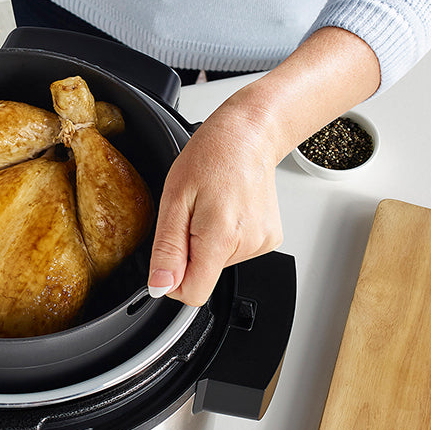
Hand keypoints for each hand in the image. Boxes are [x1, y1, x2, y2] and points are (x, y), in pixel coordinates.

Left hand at [147, 102, 283, 305]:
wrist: (248, 135)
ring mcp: (263, 243)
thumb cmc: (210, 157)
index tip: (168, 256)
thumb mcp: (173, 200)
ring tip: (210, 207)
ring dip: (206, 241)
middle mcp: (249, 244)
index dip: (172, 281)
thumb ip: (167, 249)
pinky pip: (234, 252)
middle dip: (188, 252)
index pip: (193, 293)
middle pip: (204, 276)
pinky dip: (223, 237)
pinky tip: (226, 210)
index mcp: (222, 237)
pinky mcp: (269, 239)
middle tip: (191, 215)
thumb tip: (161, 286)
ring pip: (217, 264)